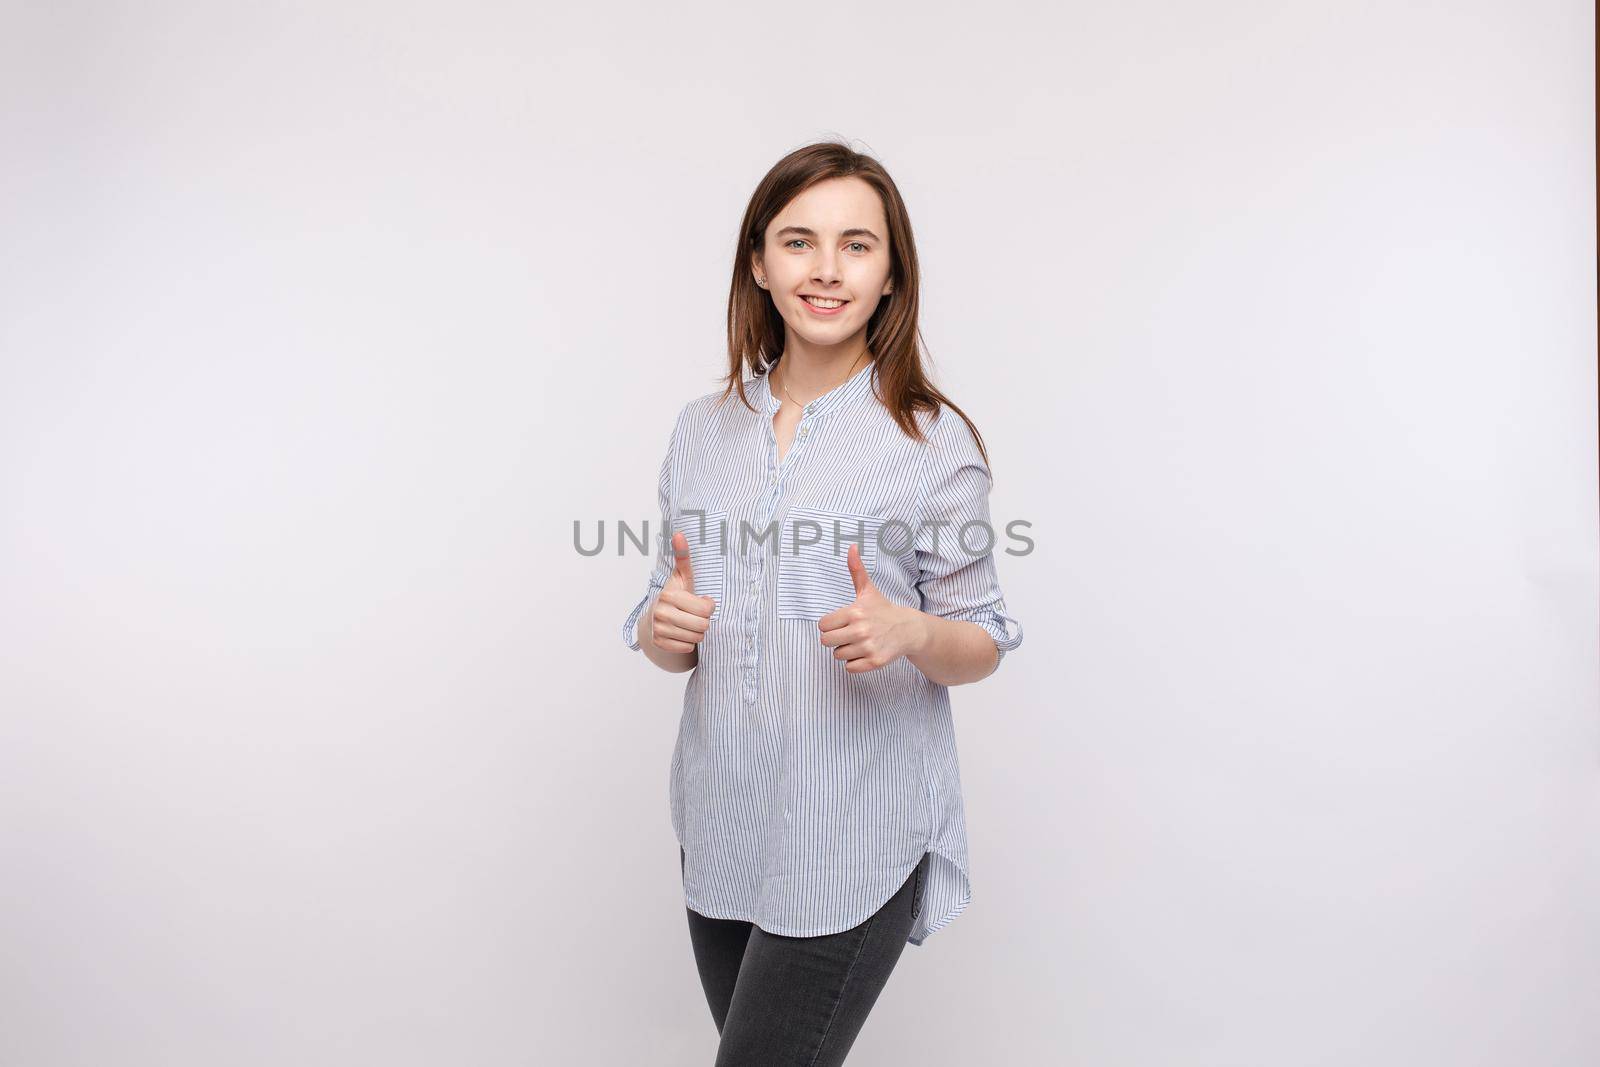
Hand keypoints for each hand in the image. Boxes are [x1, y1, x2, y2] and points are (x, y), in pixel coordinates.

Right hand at [649, 530, 715, 653]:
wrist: (655, 619)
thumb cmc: (675, 596)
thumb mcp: (682, 578)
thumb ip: (683, 558)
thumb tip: (680, 534)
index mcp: (669, 596)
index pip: (706, 609)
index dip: (708, 607)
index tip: (701, 602)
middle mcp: (661, 613)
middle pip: (703, 625)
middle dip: (704, 621)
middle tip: (696, 615)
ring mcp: (659, 630)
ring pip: (696, 638)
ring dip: (697, 633)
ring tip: (689, 624)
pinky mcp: (659, 643)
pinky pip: (687, 648)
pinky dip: (688, 643)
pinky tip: (681, 634)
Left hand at [818, 542, 927, 672]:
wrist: (908, 629)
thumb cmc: (883, 609)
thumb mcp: (868, 590)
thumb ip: (856, 570)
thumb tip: (851, 546)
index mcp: (855, 612)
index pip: (822, 625)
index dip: (830, 624)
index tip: (842, 622)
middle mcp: (860, 630)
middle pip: (826, 642)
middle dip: (835, 638)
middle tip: (849, 633)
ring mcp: (868, 647)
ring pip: (837, 655)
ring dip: (846, 650)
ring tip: (860, 642)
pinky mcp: (875, 662)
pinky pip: (850, 668)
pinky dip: (855, 662)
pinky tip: (865, 652)